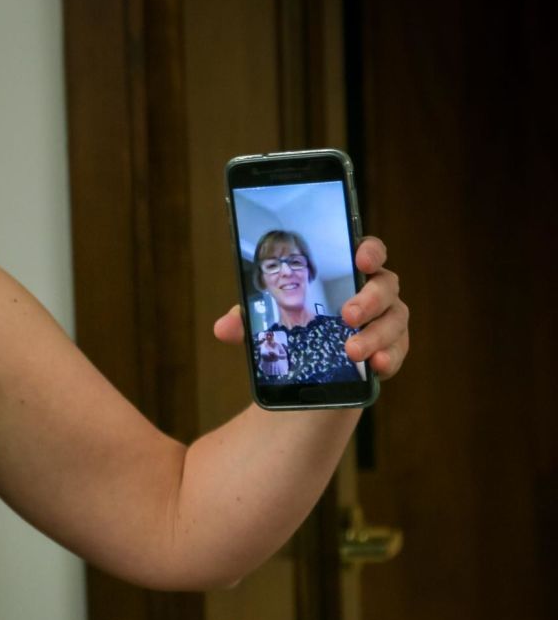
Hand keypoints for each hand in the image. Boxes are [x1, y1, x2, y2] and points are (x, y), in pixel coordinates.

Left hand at [213, 236, 410, 379]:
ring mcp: (387, 320)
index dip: (369, 250)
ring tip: (352, 351)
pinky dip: (388, 357)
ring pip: (394, 319)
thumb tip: (223, 328)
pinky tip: (377, 366)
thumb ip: (247, 320)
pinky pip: (397, 350)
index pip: (367, 252)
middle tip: (347, 315)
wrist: (308, 368)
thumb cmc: (294, 328)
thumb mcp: (267, 320)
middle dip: (368, 299)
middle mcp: (375, 292)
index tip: (360, 257)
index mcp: (348, 274)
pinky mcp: (391, 349)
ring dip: (375, 334)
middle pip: (385, 285)